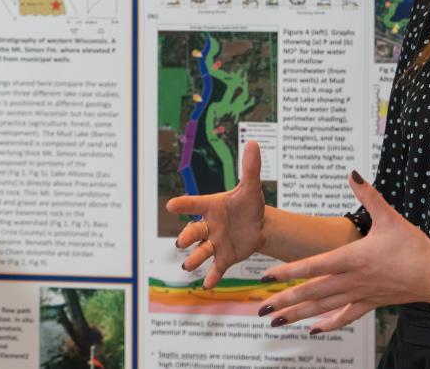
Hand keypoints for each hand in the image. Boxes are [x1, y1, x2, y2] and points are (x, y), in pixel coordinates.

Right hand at [165, 140, 267, 288]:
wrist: (259, 225)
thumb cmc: (248, 204)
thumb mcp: (251, 187)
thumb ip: (250, 168)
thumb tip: (254, 143)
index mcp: (212, 206)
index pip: (195, 204)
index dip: (184, 205)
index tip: (171, 205)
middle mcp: (209, 226)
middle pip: (194, 231)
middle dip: (186, 237)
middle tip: (181, 243)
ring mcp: (215, 243)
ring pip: (201, 251)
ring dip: (194, 258)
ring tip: (187, 266)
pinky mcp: (224, 258)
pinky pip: (216, 268)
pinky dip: (212, 277)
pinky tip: (207, 285)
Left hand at [255, 171, 429, 332]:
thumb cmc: (414, 246)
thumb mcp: (390, 217)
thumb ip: (369, 196)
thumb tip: (353, 175)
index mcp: (354, 258)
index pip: (315, 266)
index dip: (289, 272)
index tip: (267, 277)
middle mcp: (353, 280)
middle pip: (313, 292)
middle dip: (286, 300)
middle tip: (262, 308)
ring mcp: (360, 294)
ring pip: (324, 308)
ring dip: (299, 315)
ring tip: (277, 321)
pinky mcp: (370, 304)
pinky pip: (345, 317)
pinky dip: (328, 323)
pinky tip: (313, 329)